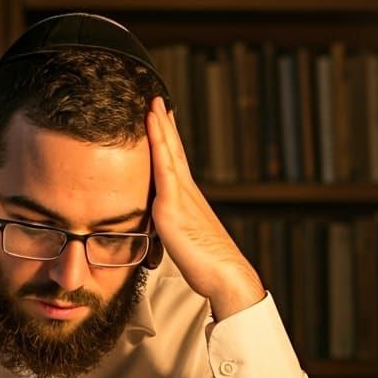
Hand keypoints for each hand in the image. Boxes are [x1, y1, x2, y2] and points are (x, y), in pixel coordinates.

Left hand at [146, 96, 264, 319]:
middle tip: (157, 101)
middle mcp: (186, 193)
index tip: (163, 120)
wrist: (225, 276)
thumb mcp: (184, 243)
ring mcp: (179, 197)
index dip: (169, 141)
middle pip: (173, 151)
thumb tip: (167, 232)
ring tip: (153, 104)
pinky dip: (157, 143)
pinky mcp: (170, 207)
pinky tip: (152, 125)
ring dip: (159, 126)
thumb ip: (174, 231)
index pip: (176, 164)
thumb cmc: (208, 267)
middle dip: (164, 125)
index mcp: (188, 201)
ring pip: (168, 153)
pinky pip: (162, 168)